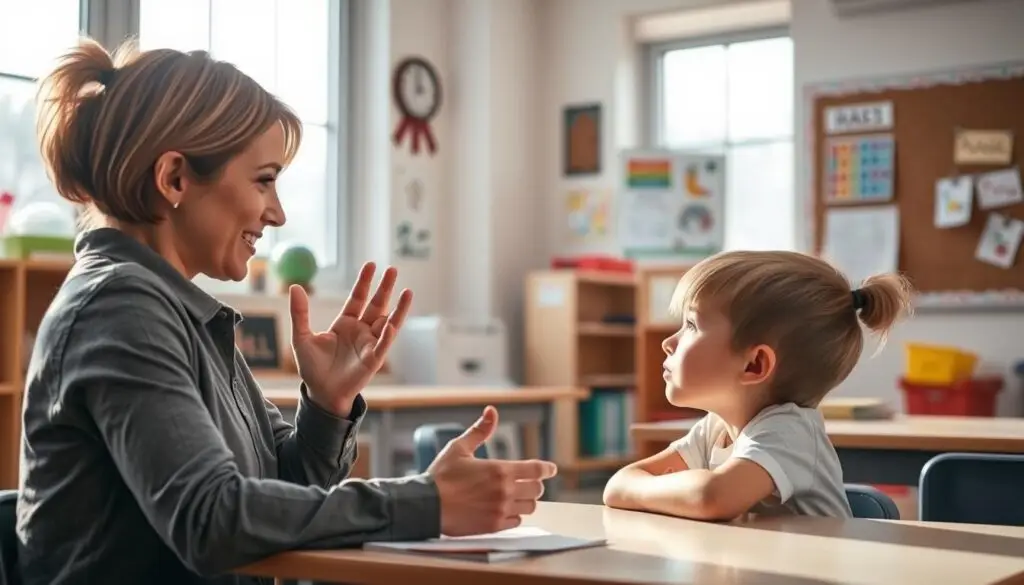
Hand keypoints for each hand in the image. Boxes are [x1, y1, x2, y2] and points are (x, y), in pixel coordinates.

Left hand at [289, 262, 411, 416]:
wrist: (320, 394)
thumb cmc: (312, 367)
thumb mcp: (302, 337)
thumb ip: (300, 313)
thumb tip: (295, 287)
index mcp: (345, 324)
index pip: (357, 298)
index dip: (364, 282)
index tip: (371, 265)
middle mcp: (361, 331)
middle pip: (376, 305)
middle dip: (385, 288)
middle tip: (393, 269)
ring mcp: (370, 344)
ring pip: (387, 322)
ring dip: (398, 309)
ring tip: (408, 291)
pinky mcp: (373, 360)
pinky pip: (383, 345)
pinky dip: (388, 334)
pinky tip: (393, 323)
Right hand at [427, 406, 557, 535]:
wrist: (426, 505)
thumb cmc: (441, 476)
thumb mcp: (459, 448)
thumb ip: (480, 431)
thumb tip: (491, 411)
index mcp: (500, 469)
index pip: (536, 470)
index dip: (547, 469)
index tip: (551, 469)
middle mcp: (505, 491)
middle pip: (537, 489)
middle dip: (534, 484)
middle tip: (528, 483)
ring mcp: (501, 510)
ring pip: (530, 507)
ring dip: (526, 501)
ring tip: (516, 497)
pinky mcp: (493, 526)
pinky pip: (517, 522)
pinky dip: (515, 516)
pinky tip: (505, 510)